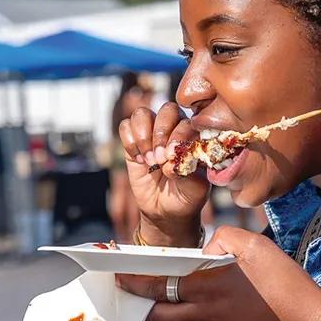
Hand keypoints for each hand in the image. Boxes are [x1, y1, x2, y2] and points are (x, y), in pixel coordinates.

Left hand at [117, 226, 320, 320]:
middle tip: (122, 289)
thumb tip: (207, 248)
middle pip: (156, 312)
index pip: (156, 286)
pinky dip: (182, 310)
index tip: (116, 275)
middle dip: (136, 301)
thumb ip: (222, 237)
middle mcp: (202, 311)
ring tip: (148, 292)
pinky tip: (188, 297)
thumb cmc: (283, 282)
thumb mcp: (253, 244)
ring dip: (157, 307)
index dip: (133, 282)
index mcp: (204, 288)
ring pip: (173, 318)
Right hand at [119, 102, 208, 245]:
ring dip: (142, 137)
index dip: (177, 137)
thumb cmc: (187, 196)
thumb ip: (187, 173)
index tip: (170, 159)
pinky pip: (125, 126)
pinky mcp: (134, 142)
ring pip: (142, 114)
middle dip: (159, 133)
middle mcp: (175, 129)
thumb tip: (169, 163)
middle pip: (167, 110)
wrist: (166, 210)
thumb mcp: (195, 189)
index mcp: (195, 136)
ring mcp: (152, 134)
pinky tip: (138, 160)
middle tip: (157, 159)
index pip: (187, 122)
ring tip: (147, 160)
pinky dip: (129, 142)